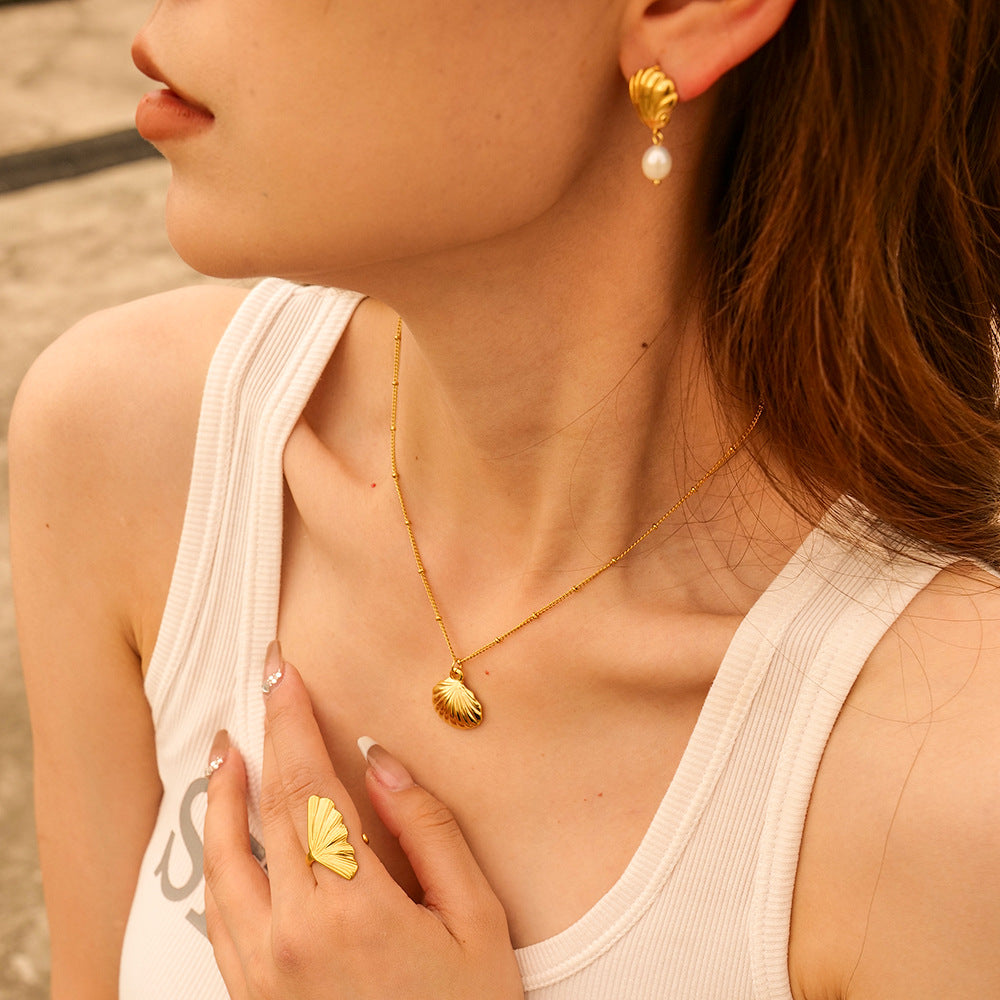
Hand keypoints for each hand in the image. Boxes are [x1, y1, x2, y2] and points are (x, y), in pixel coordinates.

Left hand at [202, 647, 523, 999]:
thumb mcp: (476, 920)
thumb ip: (430, 831)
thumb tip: (381, 759)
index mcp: (352, 908)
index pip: (307, 784)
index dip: (292, 719)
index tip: (283, 670)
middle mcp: (290, 935)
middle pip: (264, 808)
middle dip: (261, 735)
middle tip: (260, 683)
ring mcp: (260, 970)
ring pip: (222, 860)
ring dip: (220, 795)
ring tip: (225, 750)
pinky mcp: (250, 997)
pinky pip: (220, 911)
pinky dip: (217, 856)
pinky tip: (229, 832)